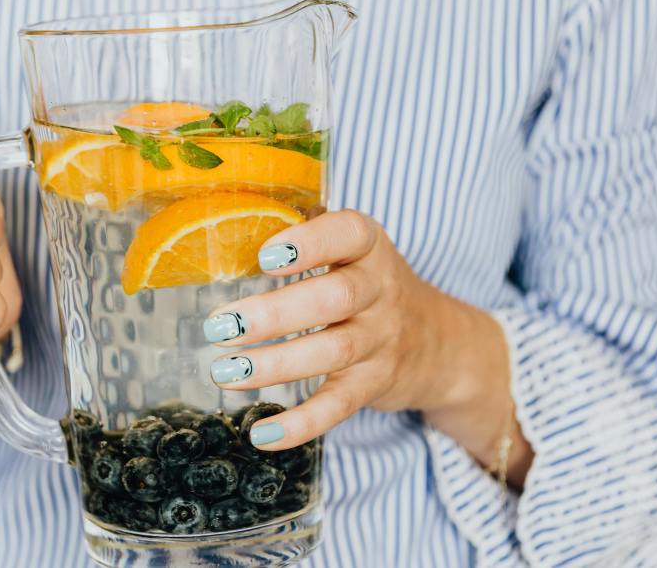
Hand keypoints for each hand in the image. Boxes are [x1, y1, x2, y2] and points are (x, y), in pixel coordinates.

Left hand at [206, 210, 529, 478]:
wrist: (437, 341)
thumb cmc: (367, 283)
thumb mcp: (350, 250)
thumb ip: (305, 232)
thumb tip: (227, 222)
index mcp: (368, 247)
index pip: (348, 235)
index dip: (309, 243)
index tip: (266, 256)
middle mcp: (380, 291)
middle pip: (335, 299)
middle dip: (275, 314)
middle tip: (220, 326)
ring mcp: (380, 340)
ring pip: (332, 352)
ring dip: (274, 365)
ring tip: (224, 372)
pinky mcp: (373, 385)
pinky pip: (339, 406)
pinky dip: (302, 424)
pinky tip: (261, 434)